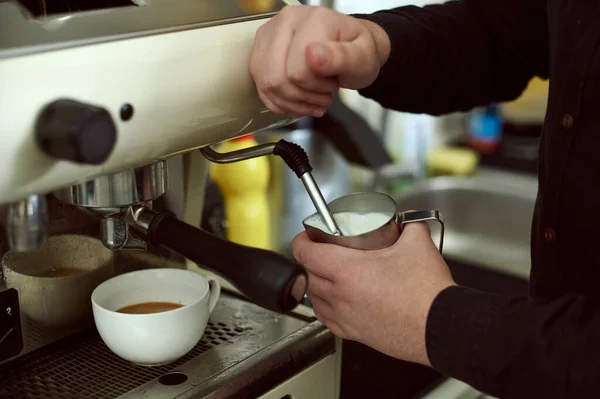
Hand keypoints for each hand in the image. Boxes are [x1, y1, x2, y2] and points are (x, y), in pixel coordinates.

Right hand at [249, 5, 390, 117]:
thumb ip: (341, 57)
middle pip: (276, 79)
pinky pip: (261, 88)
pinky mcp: (260, 51)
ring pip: (266, 85)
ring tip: (313, 98)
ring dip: (292, 102)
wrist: (349, 47)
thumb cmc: (357, 51)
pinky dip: (281, 102)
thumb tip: (313, 55)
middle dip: (302, 96)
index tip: (332, 83)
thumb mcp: (362, 57)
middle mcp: (285, 22)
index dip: (315, 87)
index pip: (297, 71)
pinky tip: (299, 101)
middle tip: (323, 94)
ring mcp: (269, 36)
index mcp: (313, 20)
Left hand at [292, 221, 454, 365]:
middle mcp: (340, 296)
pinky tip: (336, 300)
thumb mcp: (417, 245)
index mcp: (347, 271)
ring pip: (314, 299)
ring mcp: (345, 317)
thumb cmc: (427, 294)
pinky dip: (325, 307)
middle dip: (310, 261)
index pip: (306, 254)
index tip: (306, 236)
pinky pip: (327, 319)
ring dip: (316, 284)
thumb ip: (409, 226)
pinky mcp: (354, 333)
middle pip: (307, 275)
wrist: (440, 327)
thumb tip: (407, 220)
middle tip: (321, 251)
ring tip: (328, 275)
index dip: (301, 241)